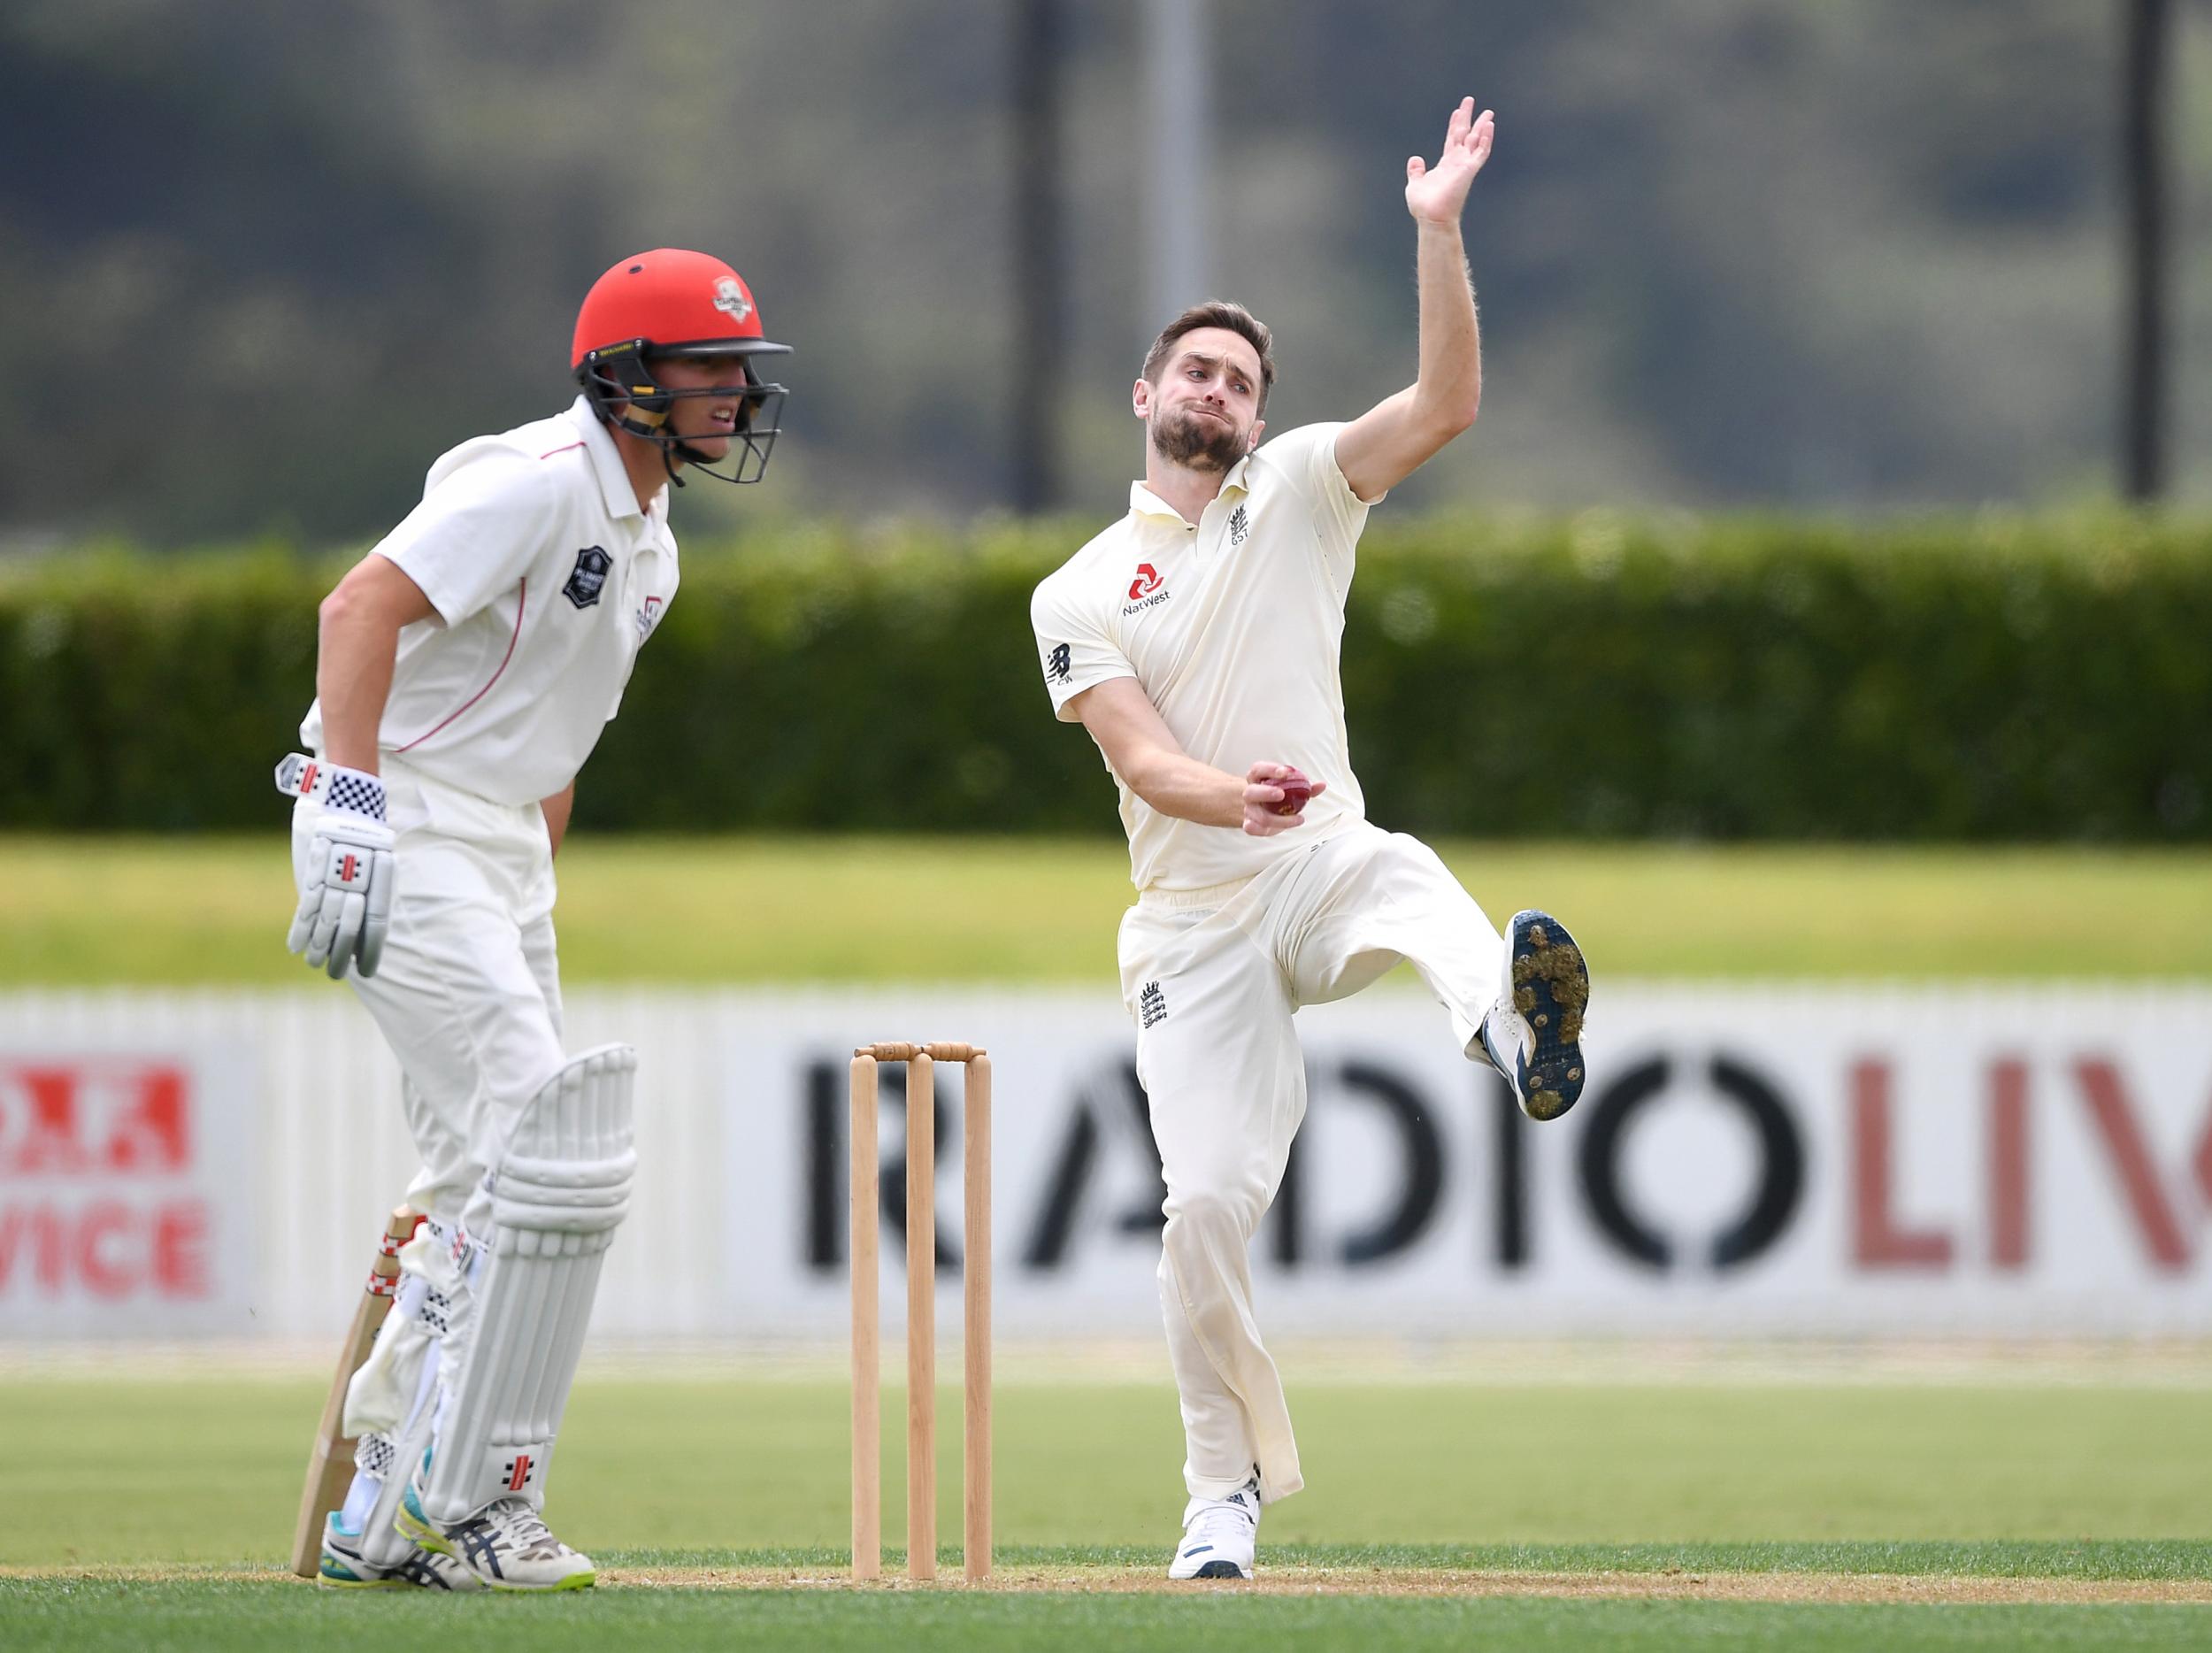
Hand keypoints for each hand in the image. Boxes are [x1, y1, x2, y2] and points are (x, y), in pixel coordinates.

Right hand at [287, 767, 395, 978]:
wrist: (351, 804)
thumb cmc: (367, 843)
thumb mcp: (380, 868)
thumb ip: (372, 899)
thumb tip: (363, 935)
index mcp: (381, 881)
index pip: (379, 924)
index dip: (371, 950)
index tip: (367, 972)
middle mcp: (359, 880)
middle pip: (349, 926)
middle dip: (341, 954)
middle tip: (336, 975)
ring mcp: (334, 875)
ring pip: (325, 918)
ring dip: (317, 946)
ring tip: (313, 965)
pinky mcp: (314, 870)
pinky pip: (305, 905)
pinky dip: (300, 928)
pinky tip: (295, 947)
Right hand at [1241, 762, 1326, 836]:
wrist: (1260, 810)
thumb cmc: (1277, 796)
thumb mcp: (1290, 788)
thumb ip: (1305, 787)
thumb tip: (1322, 785)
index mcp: (1257, 778)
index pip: (1259, 769)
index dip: (1270, 769)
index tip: (1285, 771)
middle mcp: (1250, 793)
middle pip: (1251, 792)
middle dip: (1266, 793)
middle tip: (1281, 794)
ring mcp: (1249, 810)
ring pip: (1257, 815)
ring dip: (1278, 818)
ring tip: (1297, 819)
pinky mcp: (1250, 824)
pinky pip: (1251, 828)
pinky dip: (1261, 830)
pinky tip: (1276, 830)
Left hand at [1404, 97, 1494, 224]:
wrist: (1432, 218)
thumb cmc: (1424, 206)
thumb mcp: (1415, 184)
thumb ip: (1416, 171)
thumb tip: (1415, 159)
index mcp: (1446, 164)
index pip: (1452, 140)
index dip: (1454, 125)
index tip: (1457, 111)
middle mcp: (1457, 163)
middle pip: (1464, 135)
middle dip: (1467, 117)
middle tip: (1470, 100)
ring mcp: (1465, 166)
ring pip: (1476, 141)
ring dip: (1482, 126)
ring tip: (1488, 112)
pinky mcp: (1469, 170)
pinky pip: (1481, 152)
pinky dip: (1486, 139)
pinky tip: (1489, 126)